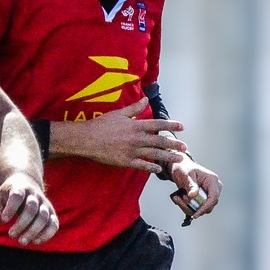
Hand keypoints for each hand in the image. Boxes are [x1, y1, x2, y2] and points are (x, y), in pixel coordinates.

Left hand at [0, 171, 56, 245]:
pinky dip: (47, 234)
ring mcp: (45, 204)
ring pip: (43, 217)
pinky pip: (54, 224)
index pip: (17, 197)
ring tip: (22, 242)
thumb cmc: (9, 195)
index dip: (11, 209)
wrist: (28, 184)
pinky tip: (36, 242)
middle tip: (11, 235)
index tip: (4, 221)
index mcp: (20, 188)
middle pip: (31, 208)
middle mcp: (35, 195)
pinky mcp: (52, 214)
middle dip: (22, 223)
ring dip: (33, 231)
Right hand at [56, 98, 184, 172]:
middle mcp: (136, 138)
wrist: (85, 139)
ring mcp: (132, 151)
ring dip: (168, 156)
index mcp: (135, 126)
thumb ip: (134, 108)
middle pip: (160, 141)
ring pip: (154, 154)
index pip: (158, 124)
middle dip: (174, 144)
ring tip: (179, 158)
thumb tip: (146, 99)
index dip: (171, 125)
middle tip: (185, 147)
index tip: (182, 127)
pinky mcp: (125, 161)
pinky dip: (151, 168)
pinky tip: (159, 170)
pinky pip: (142, 165)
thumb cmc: (100, 125)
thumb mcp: (118, 114)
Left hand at [167, 156, 220, 223]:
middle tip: (179, 200)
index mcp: (213, 181)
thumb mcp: (186, 175)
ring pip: (202, 209)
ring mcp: (209, 194)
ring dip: (187, 206)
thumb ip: (191, 185)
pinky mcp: (204, 199)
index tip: (196, 214)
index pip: (214, 197)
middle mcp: (214, 188)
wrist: (181, 168)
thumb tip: (193, 196)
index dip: (205, 207)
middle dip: (193, 206)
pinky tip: (179, 198)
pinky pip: (197, 208)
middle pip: (208, 205)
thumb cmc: (184, 168)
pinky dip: (186, 206)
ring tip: (177, 197)